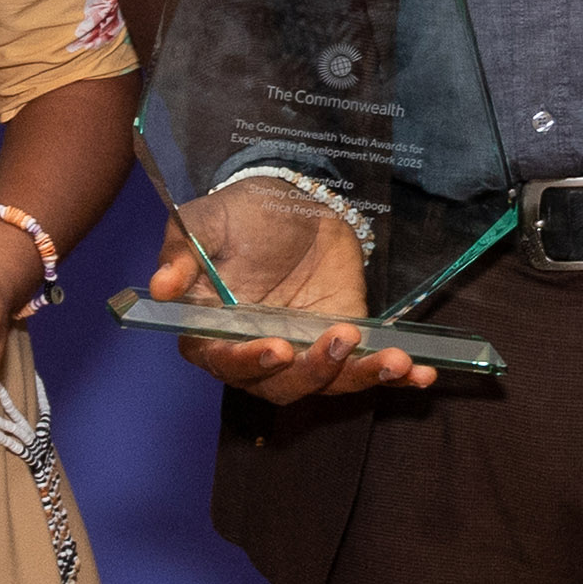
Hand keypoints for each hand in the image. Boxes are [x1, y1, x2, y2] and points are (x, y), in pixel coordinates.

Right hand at [152, 210, 424, 402]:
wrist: (295, 198)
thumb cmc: (242, 213)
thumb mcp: (209, 220)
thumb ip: (182, 252)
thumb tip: (160, 287)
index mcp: (213, 330)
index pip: (223, 361)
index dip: (248, 362)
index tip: (275, 348)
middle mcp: (256, 353)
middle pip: (280, 385)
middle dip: (314, 371)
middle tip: (340, 339)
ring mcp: (303, 352)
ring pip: (328, 383)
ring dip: (361, 377)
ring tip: (394, 361)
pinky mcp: (343, 343)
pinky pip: (366, 369)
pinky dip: (395, 376)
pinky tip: (422, 375)